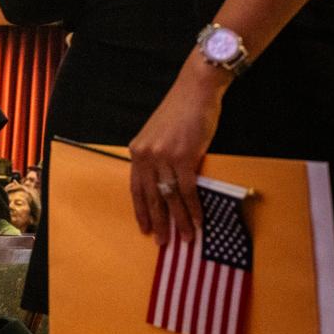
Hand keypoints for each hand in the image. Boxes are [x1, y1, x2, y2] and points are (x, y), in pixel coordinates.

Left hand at [128, 54, 227, 245]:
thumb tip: (165, 183)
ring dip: (179, 220)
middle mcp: (146, 155)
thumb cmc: (180, 112)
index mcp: (137, 150)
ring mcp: (164, 156)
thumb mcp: (159, 135)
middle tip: (162, 242)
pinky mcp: (184, 156)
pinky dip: (193, 208)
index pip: (135, 187)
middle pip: (150, 196)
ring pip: (169, 196)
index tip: (144, 228)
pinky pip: (187, 189)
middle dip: (157, 222)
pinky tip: (198, 221)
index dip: (140, 210)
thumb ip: (158, 157)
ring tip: (185, 238)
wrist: (195, 91)